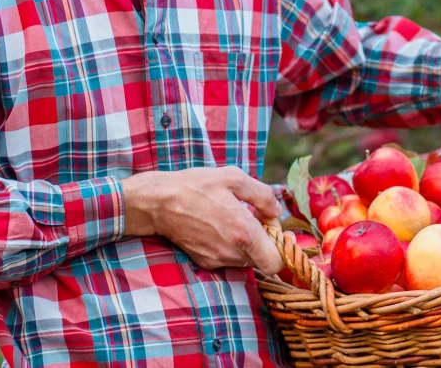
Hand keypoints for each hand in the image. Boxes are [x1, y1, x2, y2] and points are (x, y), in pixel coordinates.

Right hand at [120, 166, 283, 274]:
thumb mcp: (234, 178)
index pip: (276, 263)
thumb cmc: (197, 186)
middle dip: (265, 242)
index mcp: (244, 233)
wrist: (158, 202)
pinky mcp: (204, 262)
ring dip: (247, 245)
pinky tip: (219, 227)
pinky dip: (230, 247)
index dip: (282, 250)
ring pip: (246, 260)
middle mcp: (232, 252)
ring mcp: (217, 260)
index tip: (276, 232)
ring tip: (234, 220)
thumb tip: (277, 212)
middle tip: (256, 220)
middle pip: (262, 260)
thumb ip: (263, 196)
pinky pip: (228, 259)